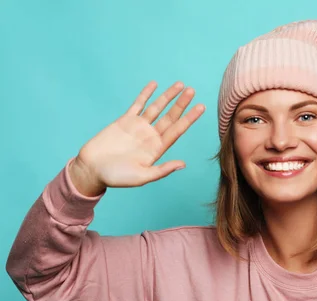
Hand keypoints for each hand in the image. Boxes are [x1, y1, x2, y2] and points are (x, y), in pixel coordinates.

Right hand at [70, 81, 204, 195]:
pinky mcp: (124, 121)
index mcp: (157, 149)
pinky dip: (146, 94)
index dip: (189, 118)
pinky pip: (138, 104)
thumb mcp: (142, 176)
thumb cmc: (116, 177)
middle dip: (181, 104)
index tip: (201, 107)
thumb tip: (182, 164)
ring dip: (168, 96)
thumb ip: (162, 170)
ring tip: (180, 85)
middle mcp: (151, 136)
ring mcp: (138, 127)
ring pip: (157, 108)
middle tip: (192, 91)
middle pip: (170, 117)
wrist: (91, 169)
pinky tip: (154, 84)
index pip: (177, 130)